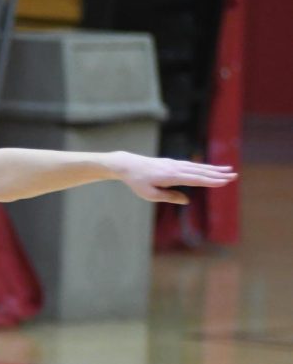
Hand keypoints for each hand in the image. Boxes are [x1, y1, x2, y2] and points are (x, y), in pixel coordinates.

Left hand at [113, 151, 236, 204]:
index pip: (195, 180)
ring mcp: (175, 164)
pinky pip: (192, 165)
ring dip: (214, 169)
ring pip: (198, 167)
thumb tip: (186, 201)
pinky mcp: (173, 163)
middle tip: (234, 176)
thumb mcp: (150, 195)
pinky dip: (203, 167)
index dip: (210, 181)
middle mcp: (176, 168)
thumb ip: (169, 197)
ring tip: (229, 170)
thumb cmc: (138, 183)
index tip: (224, 182)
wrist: (129, 165)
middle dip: (218, 174)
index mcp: (171, 177)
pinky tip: (211, 169)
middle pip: (200, 172)